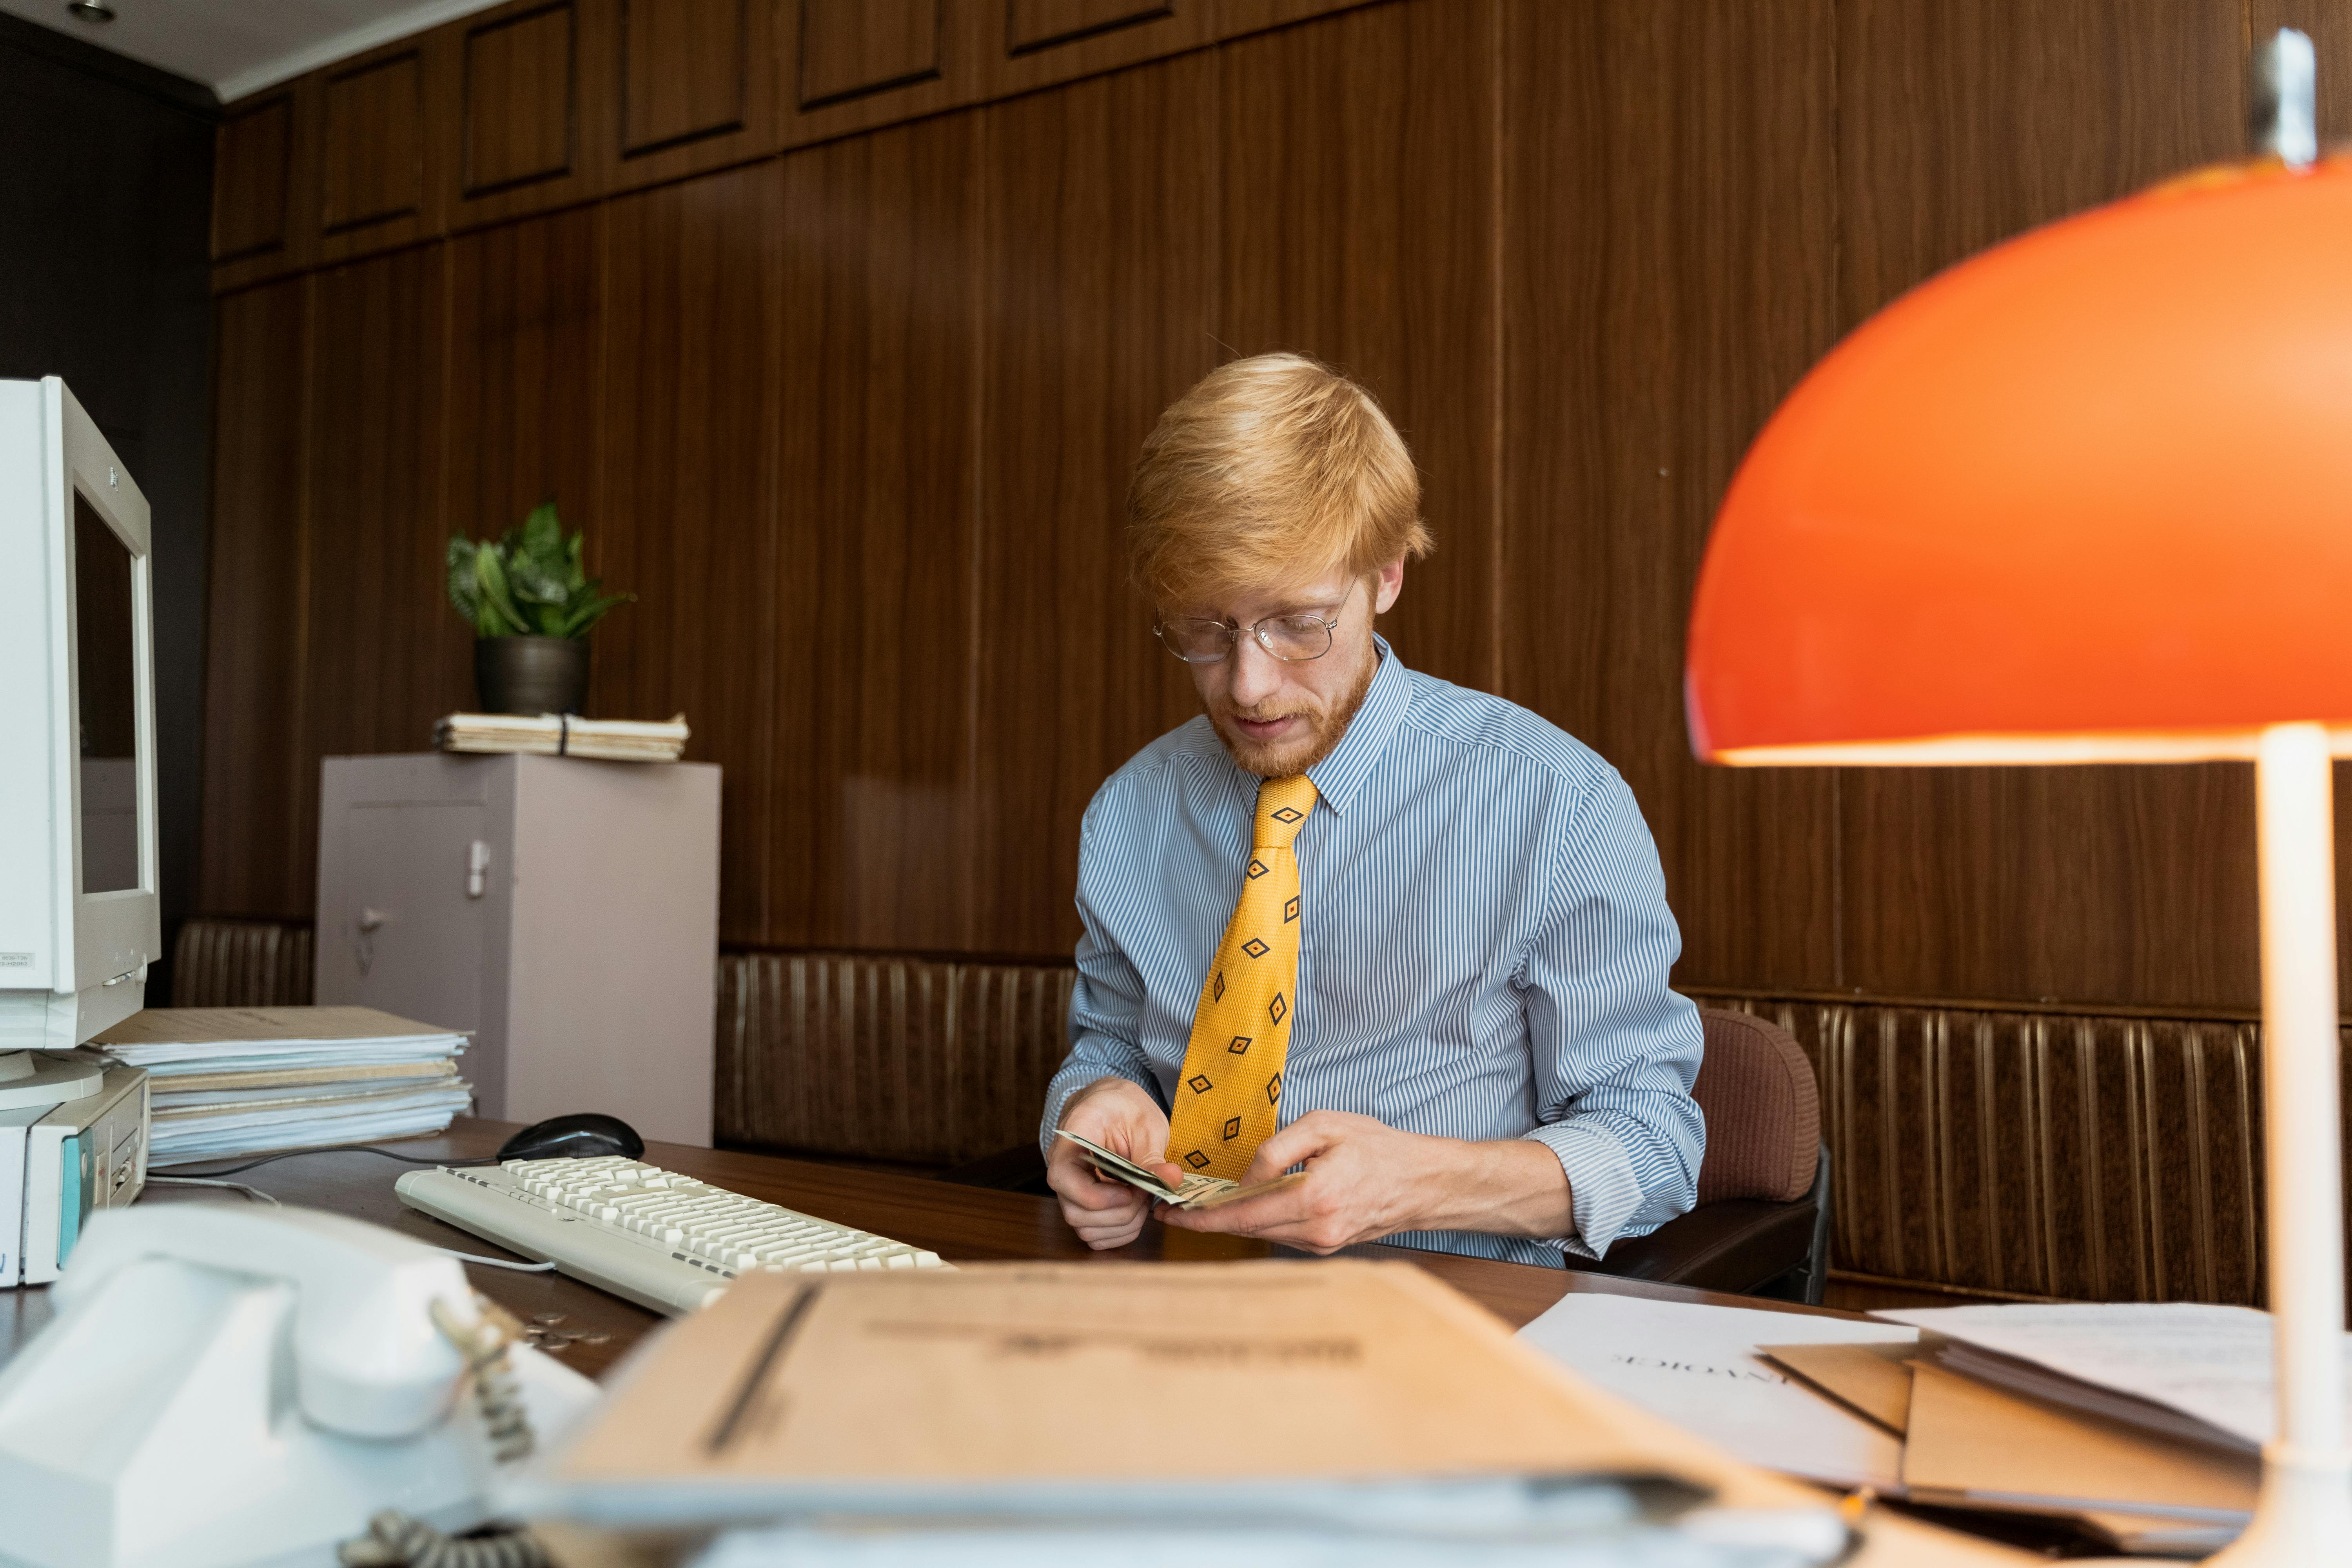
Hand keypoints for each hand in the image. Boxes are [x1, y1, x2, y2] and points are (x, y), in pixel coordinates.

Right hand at [1048, 1077, 1179, 1249]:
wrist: (1111, 1105)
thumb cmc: (1124, 1107)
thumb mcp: (1144, 1123)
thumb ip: (1153, 1155)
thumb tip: (1172, 1179)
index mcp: (1071, 1139)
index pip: (1062, 1179)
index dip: (1096, 1197)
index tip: (1128, 1193)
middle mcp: (1063, 1169)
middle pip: (1076, 1213)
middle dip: (1119, 1212)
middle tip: (1145, 1192)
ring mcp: (1070, 1191)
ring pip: (1086, 1229)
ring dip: (1122, 1224)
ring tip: (1142, 1198)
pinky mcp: (1083, 1205)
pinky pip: (1095, 1234)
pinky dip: (1120, 1232)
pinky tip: (1136, 1210)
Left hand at [1158, 1110, 1572, 1253]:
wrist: (1423, 1182)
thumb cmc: (1377, 1147)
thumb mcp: (1325, 1126)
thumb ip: (1278, 1149)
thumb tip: (1244, 1178)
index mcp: (1314, 1198)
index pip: (1242, 1213)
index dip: (1201, 1216)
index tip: (1169, 1211)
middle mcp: (1316, 1230)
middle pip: (1245, 1230)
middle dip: (1206, 1221)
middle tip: (1171, 1209)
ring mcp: (1322, 1244)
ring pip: (1262, 1235)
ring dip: (1230, 1222)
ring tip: (1200, 1206)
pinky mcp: (1327, 1246)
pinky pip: (1281, 1235)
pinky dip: (1258, 1223)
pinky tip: (1243, 1209)